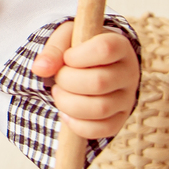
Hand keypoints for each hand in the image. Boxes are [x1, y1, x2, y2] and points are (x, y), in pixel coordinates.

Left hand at [32, 24, 138, 139]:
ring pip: (100, 109)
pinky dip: (77, 125)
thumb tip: (40, 69)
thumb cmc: (79, 49)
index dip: (78, 56)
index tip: (67, 57)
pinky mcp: (120, 119)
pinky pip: (102, 130)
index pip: (105, 49)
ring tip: (59, 93)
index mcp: (119, 45)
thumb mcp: (67, 39)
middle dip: (67, 81)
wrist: (93, 66)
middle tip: (58, 78)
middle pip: (99, 82)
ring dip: (68, 104)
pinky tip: (66, 113)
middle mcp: (129, 73)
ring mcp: (127, 98)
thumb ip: (53, 49)